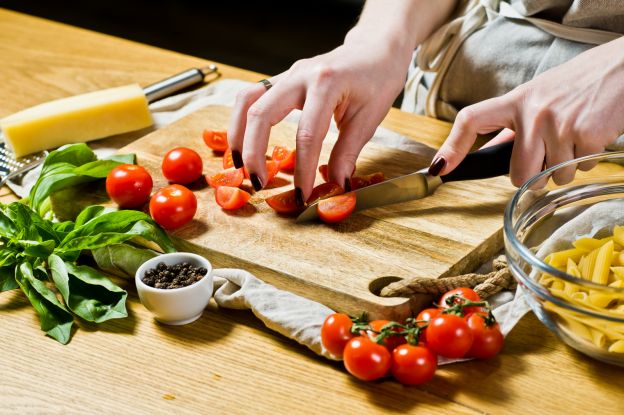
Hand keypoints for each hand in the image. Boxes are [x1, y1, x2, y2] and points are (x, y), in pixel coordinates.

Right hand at [228, 34, 410, 201]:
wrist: (375, 49)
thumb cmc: (377, 80)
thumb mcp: (368, 119)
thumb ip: (347, 153)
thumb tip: (335, 185)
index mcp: (327, 83)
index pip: (308, 134)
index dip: (302, 169)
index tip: (302, 195)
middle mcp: (300, 75)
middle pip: (262, 114)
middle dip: (255, 152)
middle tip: (259, 182)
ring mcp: (287, 74)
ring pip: (247, 101)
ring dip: (238, 134)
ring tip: (240, 164)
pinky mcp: (282, 79)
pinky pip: (252, 97)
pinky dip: (243, 122)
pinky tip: (243, 144)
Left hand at [429, 36, 623, 186]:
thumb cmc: (579, 84)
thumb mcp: (539, 96)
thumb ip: (515, 125)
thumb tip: (492, 154)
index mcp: (516, 100)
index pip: (471, 120)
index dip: (452, 147)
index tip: (440, 168)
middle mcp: (532, 113)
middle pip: (518, 175)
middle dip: (532, 177)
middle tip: (546, 158)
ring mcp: (558, 125)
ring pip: (552, 177)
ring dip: (563, 168)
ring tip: (574, 138)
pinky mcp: (585, 136)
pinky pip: (577, 170)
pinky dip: (584, 161)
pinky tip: (590, 137)